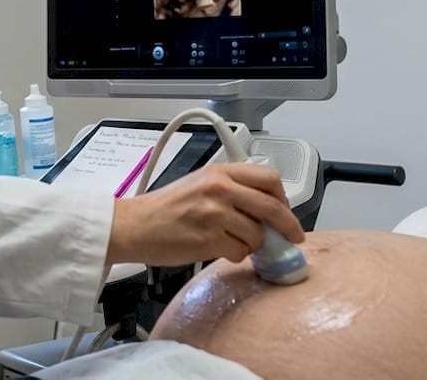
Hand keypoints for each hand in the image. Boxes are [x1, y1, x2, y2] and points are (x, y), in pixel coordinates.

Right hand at [105, 162, 304, 266]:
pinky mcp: (209, 239)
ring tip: (229, 241)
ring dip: (251, 244)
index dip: (283, 198)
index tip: (285, 211)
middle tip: (293, 237)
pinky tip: (217, 249)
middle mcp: (219, 189)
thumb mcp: (199, 183)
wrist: (134, 225)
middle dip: (288, 226)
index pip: (269, 179)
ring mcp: (215, 214)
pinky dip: (234, 255)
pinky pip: (240, 252)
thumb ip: (232, 188)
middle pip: (271, 207)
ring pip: (257, 234)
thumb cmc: (164, 208)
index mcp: (219, 171)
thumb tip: (267, 208)